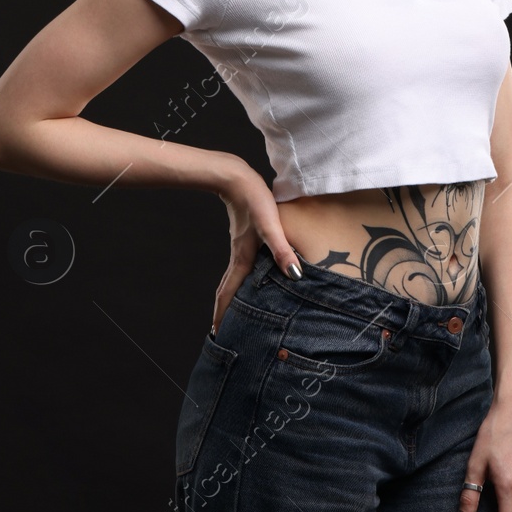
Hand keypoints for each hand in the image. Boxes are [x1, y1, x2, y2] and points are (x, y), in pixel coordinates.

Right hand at [210, 163, 299, 333]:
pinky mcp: (244, 238)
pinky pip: (241, 267)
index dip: (223, 314)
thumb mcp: (270, 225)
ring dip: (232, 296)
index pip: (228, 293)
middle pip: (227, 290)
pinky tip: (253, 280)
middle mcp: (239, 256)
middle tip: (224, 331)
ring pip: (234, 278)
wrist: (235, 177)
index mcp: (242, 258)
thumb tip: (294, 275)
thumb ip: (281, 250)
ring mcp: (240, 247)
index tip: (217, 334)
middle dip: (225, 311)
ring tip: (236, 312)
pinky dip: (241, 280)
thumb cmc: (253, 199)